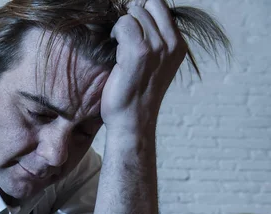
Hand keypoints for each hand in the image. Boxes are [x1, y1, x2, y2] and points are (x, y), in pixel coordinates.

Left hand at [101, 0, 187, 134]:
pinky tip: (115, 49)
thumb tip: (137, 14)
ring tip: (119, 46)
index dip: (142, 10)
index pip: (161, 7)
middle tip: (123, 35)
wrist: (132, 121)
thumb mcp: (156, 65)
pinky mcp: (138, 52)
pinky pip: (124, 23)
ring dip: (122, 26)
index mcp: (179, 45)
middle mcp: (172, 44)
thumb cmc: (137, 95)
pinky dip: (116, 32)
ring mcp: (157, 47)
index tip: (130, 26)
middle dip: (132, 14)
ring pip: (135, 13)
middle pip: (150, 4)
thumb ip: (155, 41)